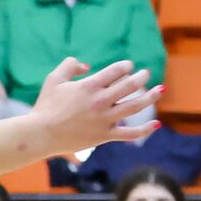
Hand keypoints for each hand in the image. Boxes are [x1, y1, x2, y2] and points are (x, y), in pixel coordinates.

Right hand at [23, 54, 163, 150]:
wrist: (41, 134)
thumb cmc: (46, 106)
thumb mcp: (54, 79)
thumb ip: (70, 65)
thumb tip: (87, 66)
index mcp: (90, 86)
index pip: (116, 70)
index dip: (126, 66)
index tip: (128, 66)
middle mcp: (101, 101)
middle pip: (130, 85)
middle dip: (141, 77)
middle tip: (146, 73)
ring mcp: (105, 119)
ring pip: (135, 106)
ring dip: (150, 96)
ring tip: (160, 89)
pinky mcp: (105, 135)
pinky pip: (130, 133)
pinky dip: (145, 129)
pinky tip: (156, 124)